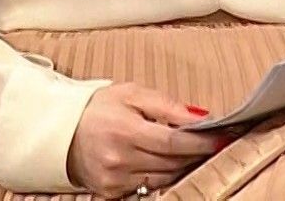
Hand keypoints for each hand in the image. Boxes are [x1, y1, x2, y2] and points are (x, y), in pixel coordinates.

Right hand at [66, 83, 226, 197]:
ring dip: (182, 165)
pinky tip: (167, 162)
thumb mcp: (131, 93)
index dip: (200, 142)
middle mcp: (119, 158)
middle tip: (214, 142)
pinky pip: (147, 186)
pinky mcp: (111, 191)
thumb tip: (200, 116)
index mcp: (125, 129)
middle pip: (172, 162)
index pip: (173, 141)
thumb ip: (166, 104)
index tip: (221, 137)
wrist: (62, 131)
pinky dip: (162, 175)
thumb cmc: (99, 108)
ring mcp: (115, 178)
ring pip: (164, 177)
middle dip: (196, 153)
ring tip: (191, 150)